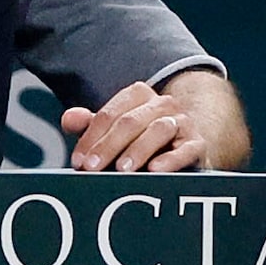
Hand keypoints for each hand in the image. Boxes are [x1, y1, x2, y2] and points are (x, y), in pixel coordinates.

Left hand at [62, 81, 209, 171]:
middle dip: (107, 147)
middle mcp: (162, 103)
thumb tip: (68, 119)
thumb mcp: (115, 129)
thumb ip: (90, 123)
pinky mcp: (197, 143)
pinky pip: (186, 149)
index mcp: (138, 95)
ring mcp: (182, 121)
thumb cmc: (142, 137)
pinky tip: (154, 170)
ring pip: (158, 130)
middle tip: (92, 169)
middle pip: (129, 122)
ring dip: (137, 150)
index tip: (78, 161)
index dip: (90, 138)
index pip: (108, 115)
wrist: (186, 144)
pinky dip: (171, 159)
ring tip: (122, 170)